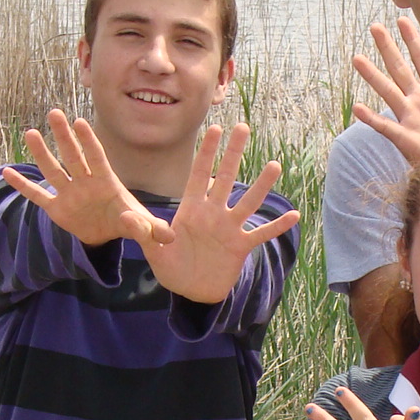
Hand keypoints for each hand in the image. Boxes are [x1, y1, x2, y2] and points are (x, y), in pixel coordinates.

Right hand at [1, 109, 152, 245]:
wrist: (108, 235)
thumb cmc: (129, 222)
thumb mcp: (144, 228)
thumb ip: (154, 230)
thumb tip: (166, 236)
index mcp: (107, 182)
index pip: (96, 157)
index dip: (88, 141)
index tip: (79, 122)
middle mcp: (85, 182)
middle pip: (73, 156)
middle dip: (64, 136)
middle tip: (54, 112)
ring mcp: (69, 193)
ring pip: (53, 170)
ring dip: (42, 153)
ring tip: (30, 133)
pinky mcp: (57, 208)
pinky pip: (38, 195)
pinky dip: (23, 186)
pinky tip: (7, 173)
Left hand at [124, 124, 300, 303]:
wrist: (191, 291)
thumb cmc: (172, 267)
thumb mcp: (153, 251)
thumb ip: (143, 233)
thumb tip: (125, 218)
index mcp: (192, 209)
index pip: (200, 174)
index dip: (207, 152)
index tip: (214, 128)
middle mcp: (213, 213)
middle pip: (227, 178)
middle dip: (235, 154)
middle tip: (244, 127)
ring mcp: (229, 229)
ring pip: (248, 202)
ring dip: (261, 186)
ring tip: (274, 166)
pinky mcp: (241, 247)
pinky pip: (261, 234)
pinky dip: (276, 226)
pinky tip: (294, 215)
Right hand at [351, 17, 419, 165]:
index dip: (413, 40)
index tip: (402, 20)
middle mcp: (418, 99)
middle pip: (400, 68)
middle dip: (388, 47)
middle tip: (374, 26)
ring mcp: (409, 117)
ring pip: (388, 91)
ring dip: (372, 75)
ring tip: (356, 58)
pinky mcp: (406, 137)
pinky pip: (385, 126)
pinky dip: (371, 118)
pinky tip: (357, 108)